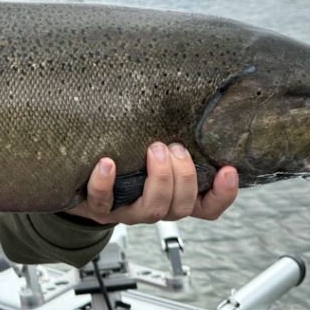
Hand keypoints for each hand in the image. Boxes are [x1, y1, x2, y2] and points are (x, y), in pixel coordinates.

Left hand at [66, 142, 238, 224]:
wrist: (80, 183)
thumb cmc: (124, 161)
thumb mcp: (153, 151)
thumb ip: (172, 139)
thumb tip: (189, 99)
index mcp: (172, 197)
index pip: (207, 206)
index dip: (223, 194)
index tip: (229, 169)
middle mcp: (154, 207)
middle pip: (181, 207)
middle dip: (184, 176)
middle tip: (175, 148)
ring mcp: (126, 210)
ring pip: (152, 209)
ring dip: (159, 179)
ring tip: (155, 149)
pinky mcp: (98, 207)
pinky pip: (103, 202)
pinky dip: (105, 183)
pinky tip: (108, 164)